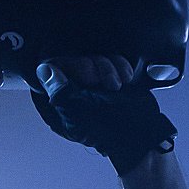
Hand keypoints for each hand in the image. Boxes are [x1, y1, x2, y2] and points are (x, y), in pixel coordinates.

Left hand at [29, 56, 176, 175]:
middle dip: (91, 69)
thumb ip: (57, 89)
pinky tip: (124, 82)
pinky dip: (120, 67)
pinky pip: (111, 59)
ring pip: (93, 58)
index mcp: (59, 105)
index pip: (50, 72)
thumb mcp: (79, 109)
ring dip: (108, 70)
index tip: (78, 78)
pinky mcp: (111, 78)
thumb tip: (42, 71)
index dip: (65, 68)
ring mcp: (93, 86)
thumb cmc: (113, 129)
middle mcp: (74, 94)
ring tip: (115, 88)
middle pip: (73, 61)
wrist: (145, 131)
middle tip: (100, 85)